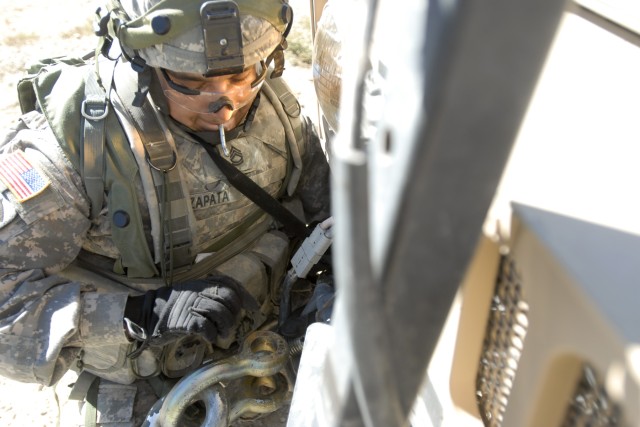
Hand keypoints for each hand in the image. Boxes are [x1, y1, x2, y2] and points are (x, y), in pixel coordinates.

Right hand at [124, 275, 243, 349]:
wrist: (146, 314)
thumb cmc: (172, 308)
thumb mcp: (193, 295)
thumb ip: (211, 296)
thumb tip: (237, 304)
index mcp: (202, 283)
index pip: (230, 284)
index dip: (245, 296)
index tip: (254, 308)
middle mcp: (199, 291)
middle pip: (228, 298)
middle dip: (235, 312)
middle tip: (231, 324)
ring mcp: (191, 305)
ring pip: (220, 312)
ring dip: (226, 327)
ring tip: (223, 334)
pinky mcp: (183, 321)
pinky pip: (205, 326)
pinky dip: (212, 334)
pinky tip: (210, 338)